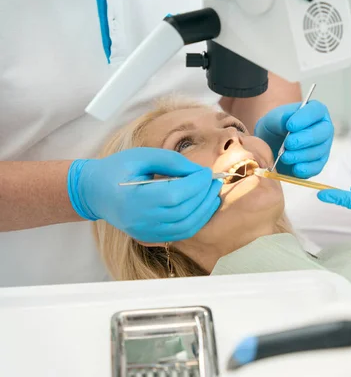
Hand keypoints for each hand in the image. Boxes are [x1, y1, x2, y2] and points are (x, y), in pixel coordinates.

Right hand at [67, 148, 222, 242]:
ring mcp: (144, 232)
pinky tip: (203, 206)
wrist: (94, 192)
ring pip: (184, 227)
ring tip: (213, 193)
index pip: (174, 195)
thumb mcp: (142, 156)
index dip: (196, 184)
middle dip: (204, 196)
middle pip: (183, 212)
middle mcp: (139, 220)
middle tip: (214, 181)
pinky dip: (196, 221)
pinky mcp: (149, 237)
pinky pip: (179, 234)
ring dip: (205, 210)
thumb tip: (199, 171)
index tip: (207, 172)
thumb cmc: (117, 169)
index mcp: (133, 198)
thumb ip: (171, 161)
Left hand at [254, 100, 332, 177]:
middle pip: (323, 132)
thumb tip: (288, 122)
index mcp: (315, 111)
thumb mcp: (273, 119)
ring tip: (285, 156)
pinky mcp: (318, 163)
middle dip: (304, 139)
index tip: (290, 126)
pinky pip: (316, 167)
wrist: (270, 145)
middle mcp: (324, 128)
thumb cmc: (275, 127)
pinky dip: (305, 169)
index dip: (305, 118)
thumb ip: (281, 118)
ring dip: (301, 155)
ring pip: (319, 151)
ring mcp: (323, 147)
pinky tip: (294, 168)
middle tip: (288, 144)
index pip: (316, 110)